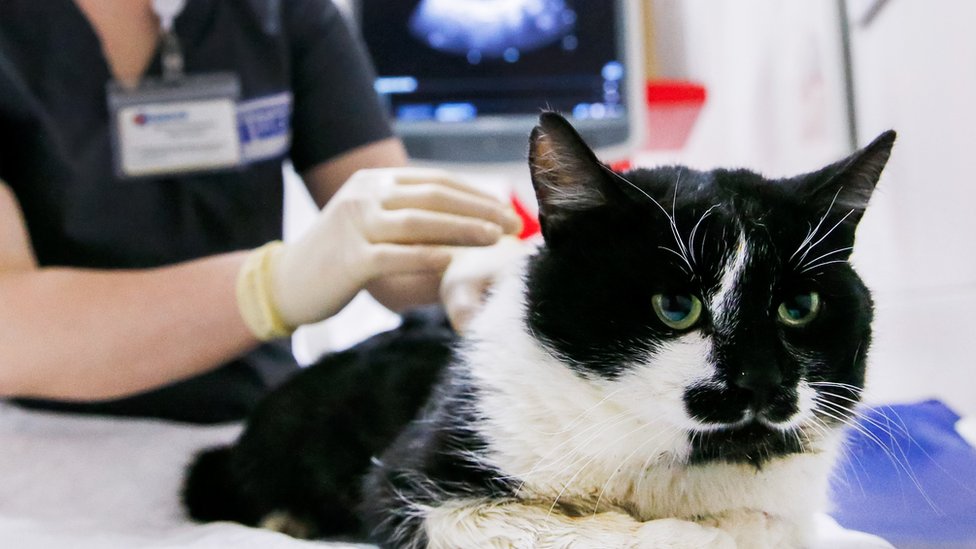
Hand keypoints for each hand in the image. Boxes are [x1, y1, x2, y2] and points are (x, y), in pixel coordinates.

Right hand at [270, 168, 520, 327]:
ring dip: (463, 229)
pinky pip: (396, 255)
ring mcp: (356, 225)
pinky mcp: (350, 259)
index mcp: (374, 181)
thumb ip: (408, 214)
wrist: (285, 282)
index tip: (506, 209)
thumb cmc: (339, 256)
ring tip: (494, 239)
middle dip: (479, 209)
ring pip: (419, 222)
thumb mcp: (371, 222)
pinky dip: (427, 257)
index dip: (475, 194)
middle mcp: (365, 195)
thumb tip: (464, 218)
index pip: (436, 181)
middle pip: (434, 197)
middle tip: (512, 224)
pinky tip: (453, 263)